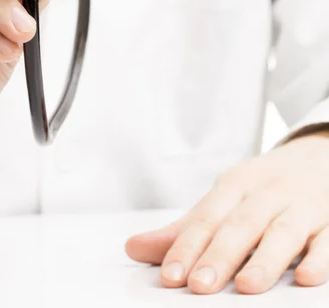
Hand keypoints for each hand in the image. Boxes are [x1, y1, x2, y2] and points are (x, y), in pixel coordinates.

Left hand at [125, 131, 328, 293]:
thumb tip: (133, 248)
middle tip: (199, 286)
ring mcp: (301, 205)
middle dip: (219, 255)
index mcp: (234, 186)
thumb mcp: (223, 199)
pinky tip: (307, 277)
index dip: (186, 246)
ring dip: (265, 259)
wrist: (317, 155)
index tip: (169, 276)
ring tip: (246, 287)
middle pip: (240, 225)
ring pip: (283, 232)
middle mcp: (265, 193)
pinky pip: (327, 239)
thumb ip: (183, 230)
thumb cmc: (261, 187)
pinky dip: (319, 257)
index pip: (206, 218)